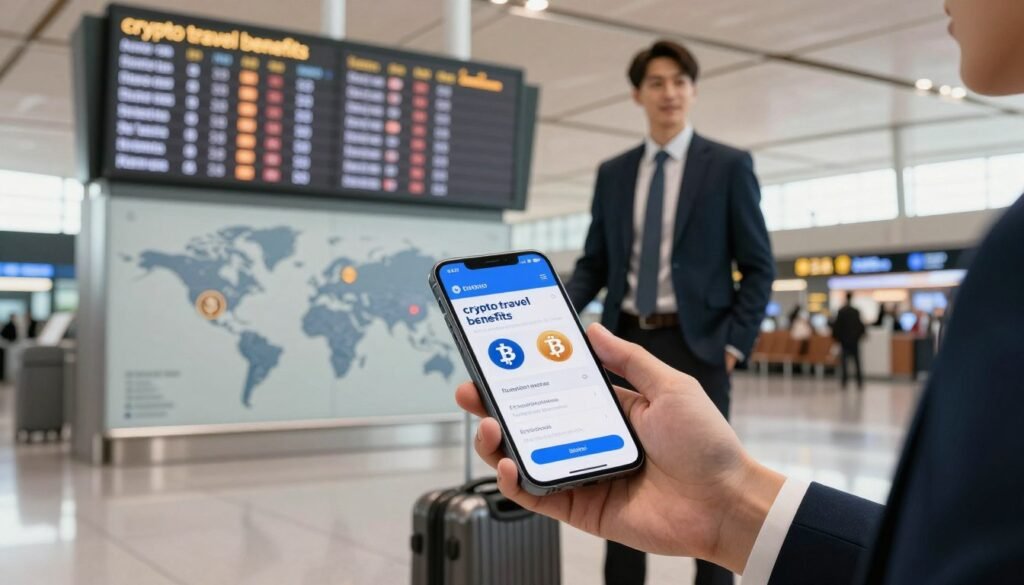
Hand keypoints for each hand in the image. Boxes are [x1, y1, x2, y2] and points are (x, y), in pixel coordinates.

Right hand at [455, 323, 784, 572]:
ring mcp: (582, 473)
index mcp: (610, 409)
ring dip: (498, 440)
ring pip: (525, 456)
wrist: (726, 503)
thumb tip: (593, 329)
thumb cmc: (707, 445)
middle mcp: (590, 439)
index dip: (525, 373)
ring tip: (490, 424)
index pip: (556, 387)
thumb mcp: (670, 387)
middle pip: (531, 420)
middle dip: (495, 403)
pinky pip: (537, 494)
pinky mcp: (581, 507)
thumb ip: (629, 360)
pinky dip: (514, 481)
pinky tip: (508, 463)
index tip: (498, 354)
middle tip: (471, 387)